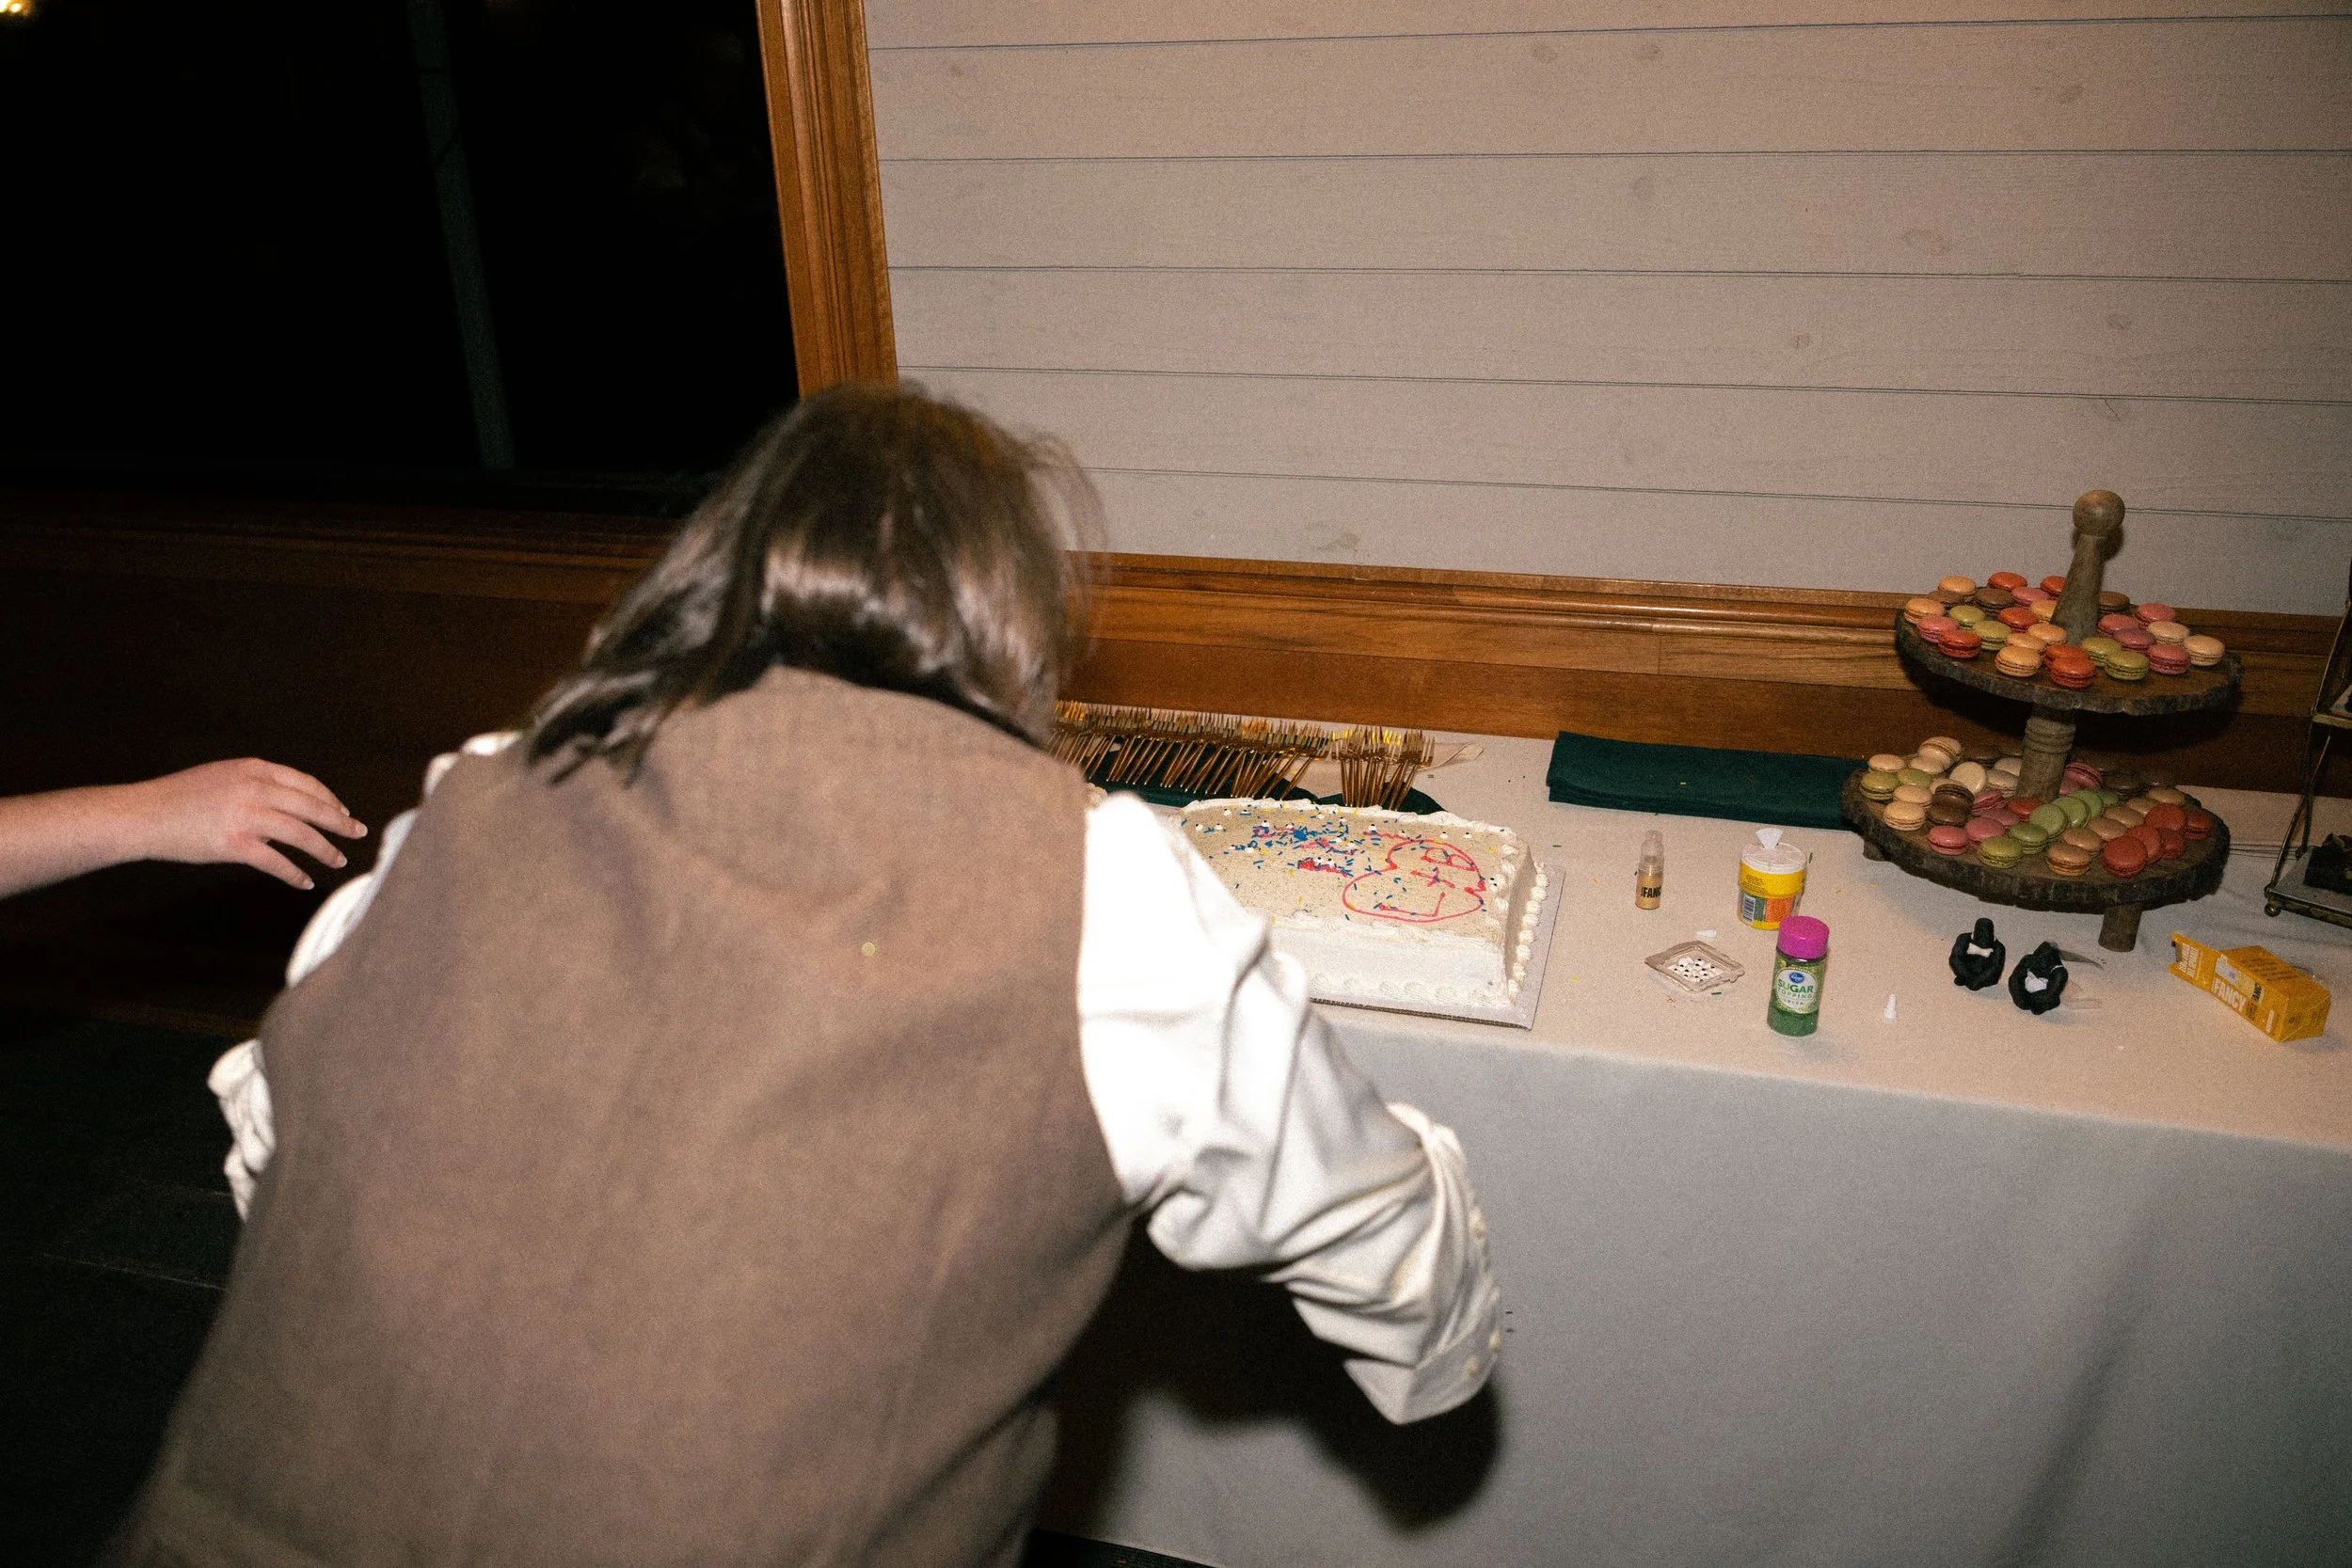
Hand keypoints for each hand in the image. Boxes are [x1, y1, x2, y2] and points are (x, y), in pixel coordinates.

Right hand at [118, 759, 367, 890]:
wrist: (143, 814)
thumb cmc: (180, 798)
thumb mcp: (223, 778)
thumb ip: (256, 786)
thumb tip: (290, 807)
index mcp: (254, 769)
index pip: (306, 783)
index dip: (329, 799)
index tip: (343, 811)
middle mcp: (255, 788)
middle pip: (312, 807)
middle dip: (340, 823)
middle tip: (357, 833)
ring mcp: (246, 816)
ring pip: (302, 834)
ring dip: (325, 850)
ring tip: (338, 861)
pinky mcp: (234, 844)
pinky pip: (276, 862)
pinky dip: (294, 874)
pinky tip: (305, 882)